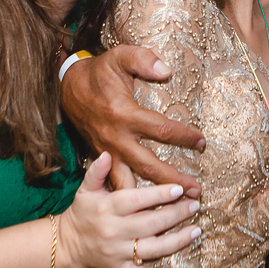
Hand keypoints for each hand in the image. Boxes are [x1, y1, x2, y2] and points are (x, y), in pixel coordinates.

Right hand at [58, 153, 200, 267]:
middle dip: (176, 215)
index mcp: (108, 208)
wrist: (67, 243)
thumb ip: (97, 171)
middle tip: (195, 205)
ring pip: (152, 250)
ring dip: (177, 241)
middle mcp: (114, 231)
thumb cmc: (82, 211)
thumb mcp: (86, 188)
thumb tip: (108, 154)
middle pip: (151, 224)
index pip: (136, 200)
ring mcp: (118, 253)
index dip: (159, 195)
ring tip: (196, 230)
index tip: (179, 189)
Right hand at [61, 46, 204, 195]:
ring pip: (130, 182)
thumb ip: (143, 59)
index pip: (161, 130)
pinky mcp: (101, 159)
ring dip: (152, 198)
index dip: (183, 137)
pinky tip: (146, 210)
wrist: (66, 88)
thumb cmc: (98, 72)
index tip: (201, 142)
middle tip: (196, 191)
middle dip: (173, 180)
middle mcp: (115, 138)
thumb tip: (167, 70)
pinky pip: (115, 183)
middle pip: (148, 166)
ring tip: (175, 208)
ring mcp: (106, 152)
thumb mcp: (119, 56)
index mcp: (123, 114)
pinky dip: (130, 199)